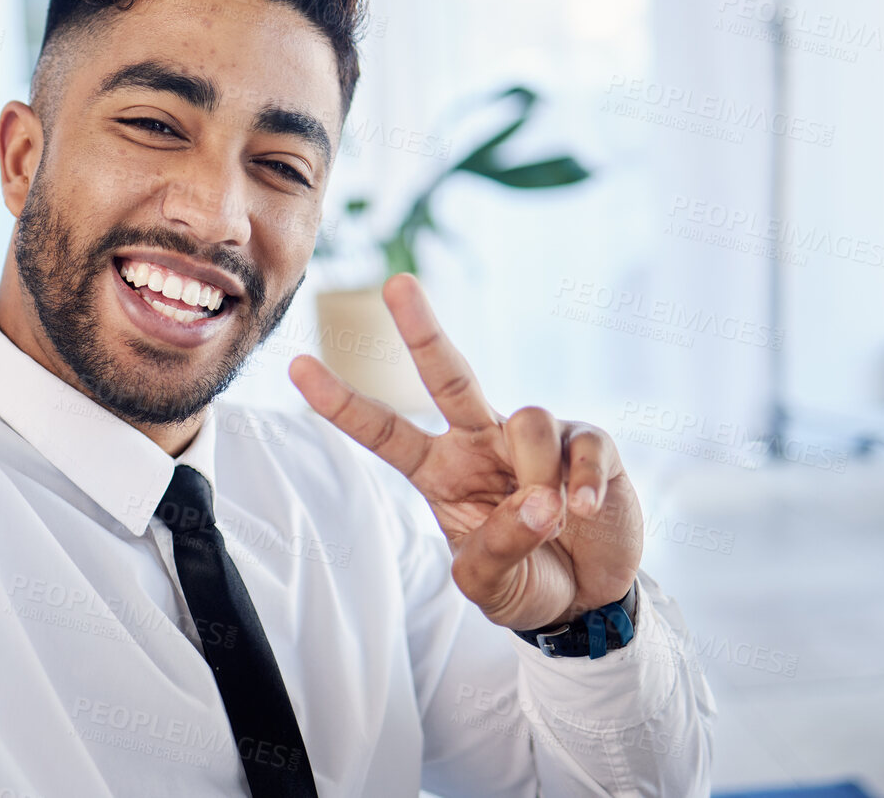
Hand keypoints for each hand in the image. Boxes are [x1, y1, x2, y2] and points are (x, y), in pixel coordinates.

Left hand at [289, 274, 641, 631]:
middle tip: (396, 284)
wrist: (588, 598)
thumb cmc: (524, 581)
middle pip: (447, 375)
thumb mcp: (489, 586)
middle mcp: (481, 440)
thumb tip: (539, 501)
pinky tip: (584, 510)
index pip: (383, 431)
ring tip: (553, 522)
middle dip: (423, 328)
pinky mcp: (586, 442)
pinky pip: (581, 446)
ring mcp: (535, 437)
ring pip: (528, 421)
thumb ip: (498, 547)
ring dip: (538, 479)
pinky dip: (584, 484)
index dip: (341, 403)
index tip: (296, 366)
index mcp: (439, 469)